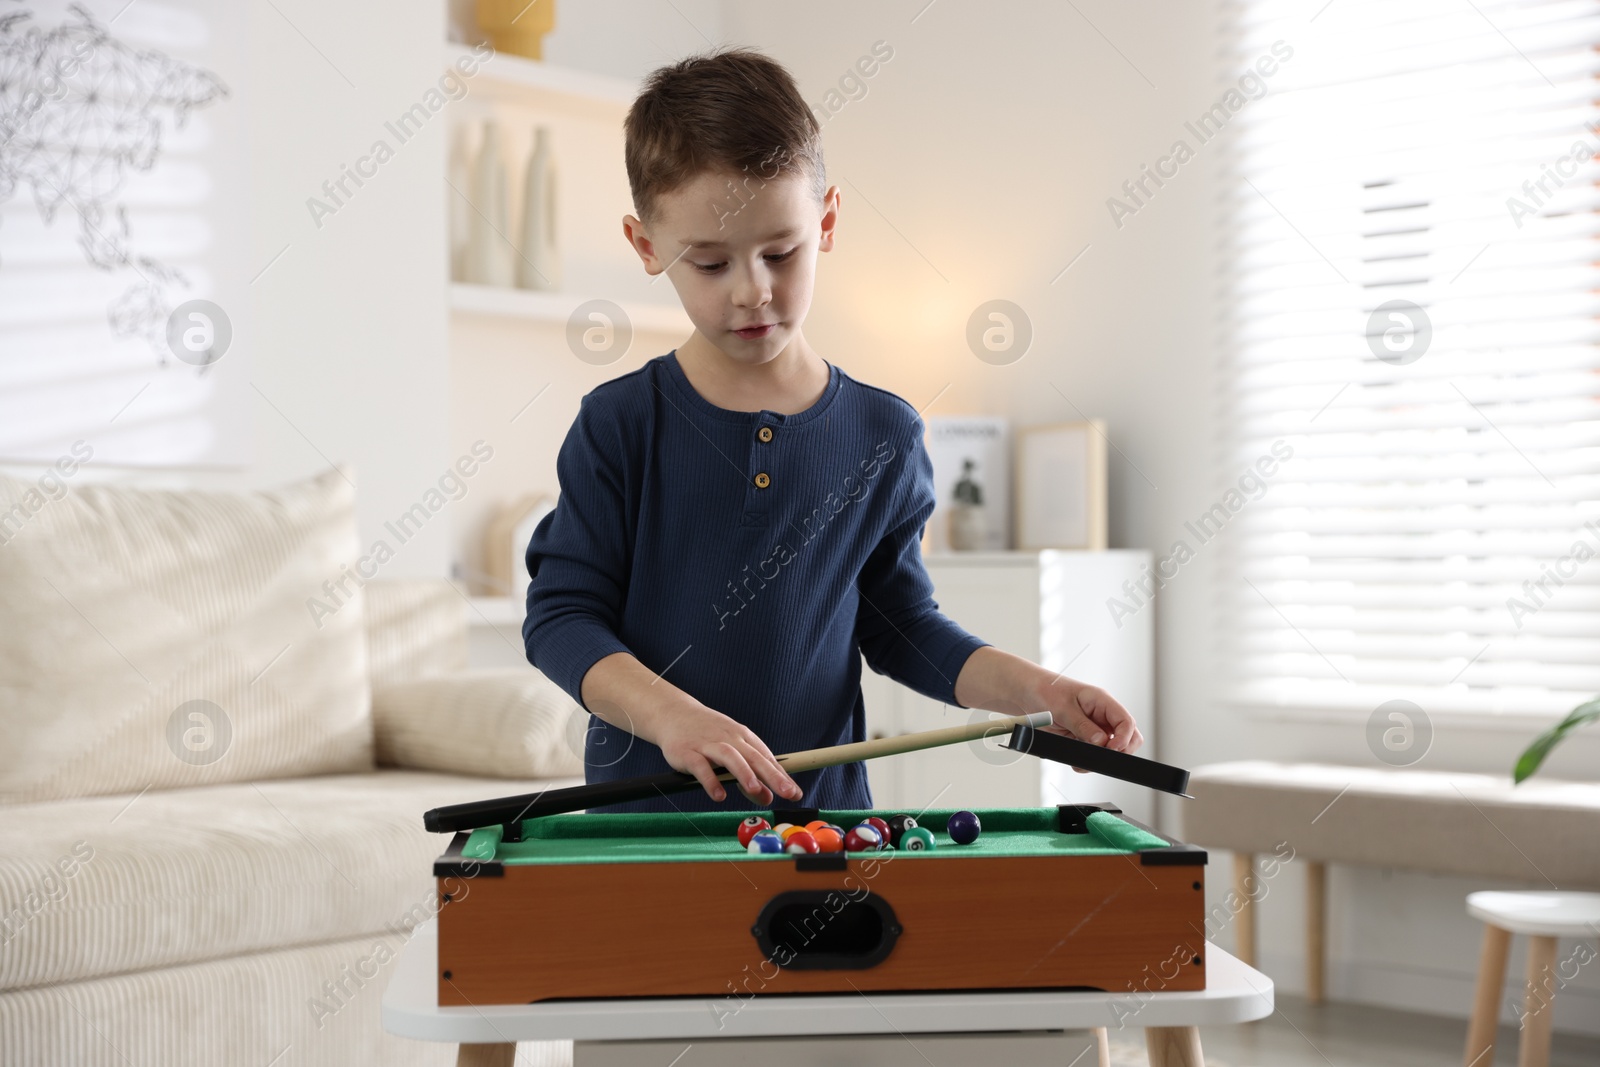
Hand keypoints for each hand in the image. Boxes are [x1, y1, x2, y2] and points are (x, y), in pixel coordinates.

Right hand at [652, 702, 803, 804]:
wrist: (674, 713)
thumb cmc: (708, 734)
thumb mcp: (732, 749)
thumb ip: (750, 774)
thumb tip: (768, 797)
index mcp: (743, 737)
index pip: (766, 758)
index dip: (782, 776)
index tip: (796, 793)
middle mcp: (729, 739)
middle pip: (754, 757)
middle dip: (773, 775)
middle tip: (787, 792)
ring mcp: (708, 745)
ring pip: (730, 757)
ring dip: (744, 774)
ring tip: (755, 790)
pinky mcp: (687, 752)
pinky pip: (700, 767)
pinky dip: (710, 780)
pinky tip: (719, 795)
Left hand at [1033, 675, 1143, 772]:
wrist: (1026, 694)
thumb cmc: (1045, 691)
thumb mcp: (1063, 708)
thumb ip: (1083, 726)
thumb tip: (1101, 742)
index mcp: (1102, 701)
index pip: (1126, 721)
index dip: (1124, 738)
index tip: (1113, 750)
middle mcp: (1101, 714)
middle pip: (1127, 736)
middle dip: (1119, 750)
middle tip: (1102, 757)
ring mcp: (1093, 727)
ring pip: (1111, 748)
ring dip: (1102, 758)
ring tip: (1083, 762)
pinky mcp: (1083, 737)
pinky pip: (1094, 752)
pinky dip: (1089, 760)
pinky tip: (1077, 762)